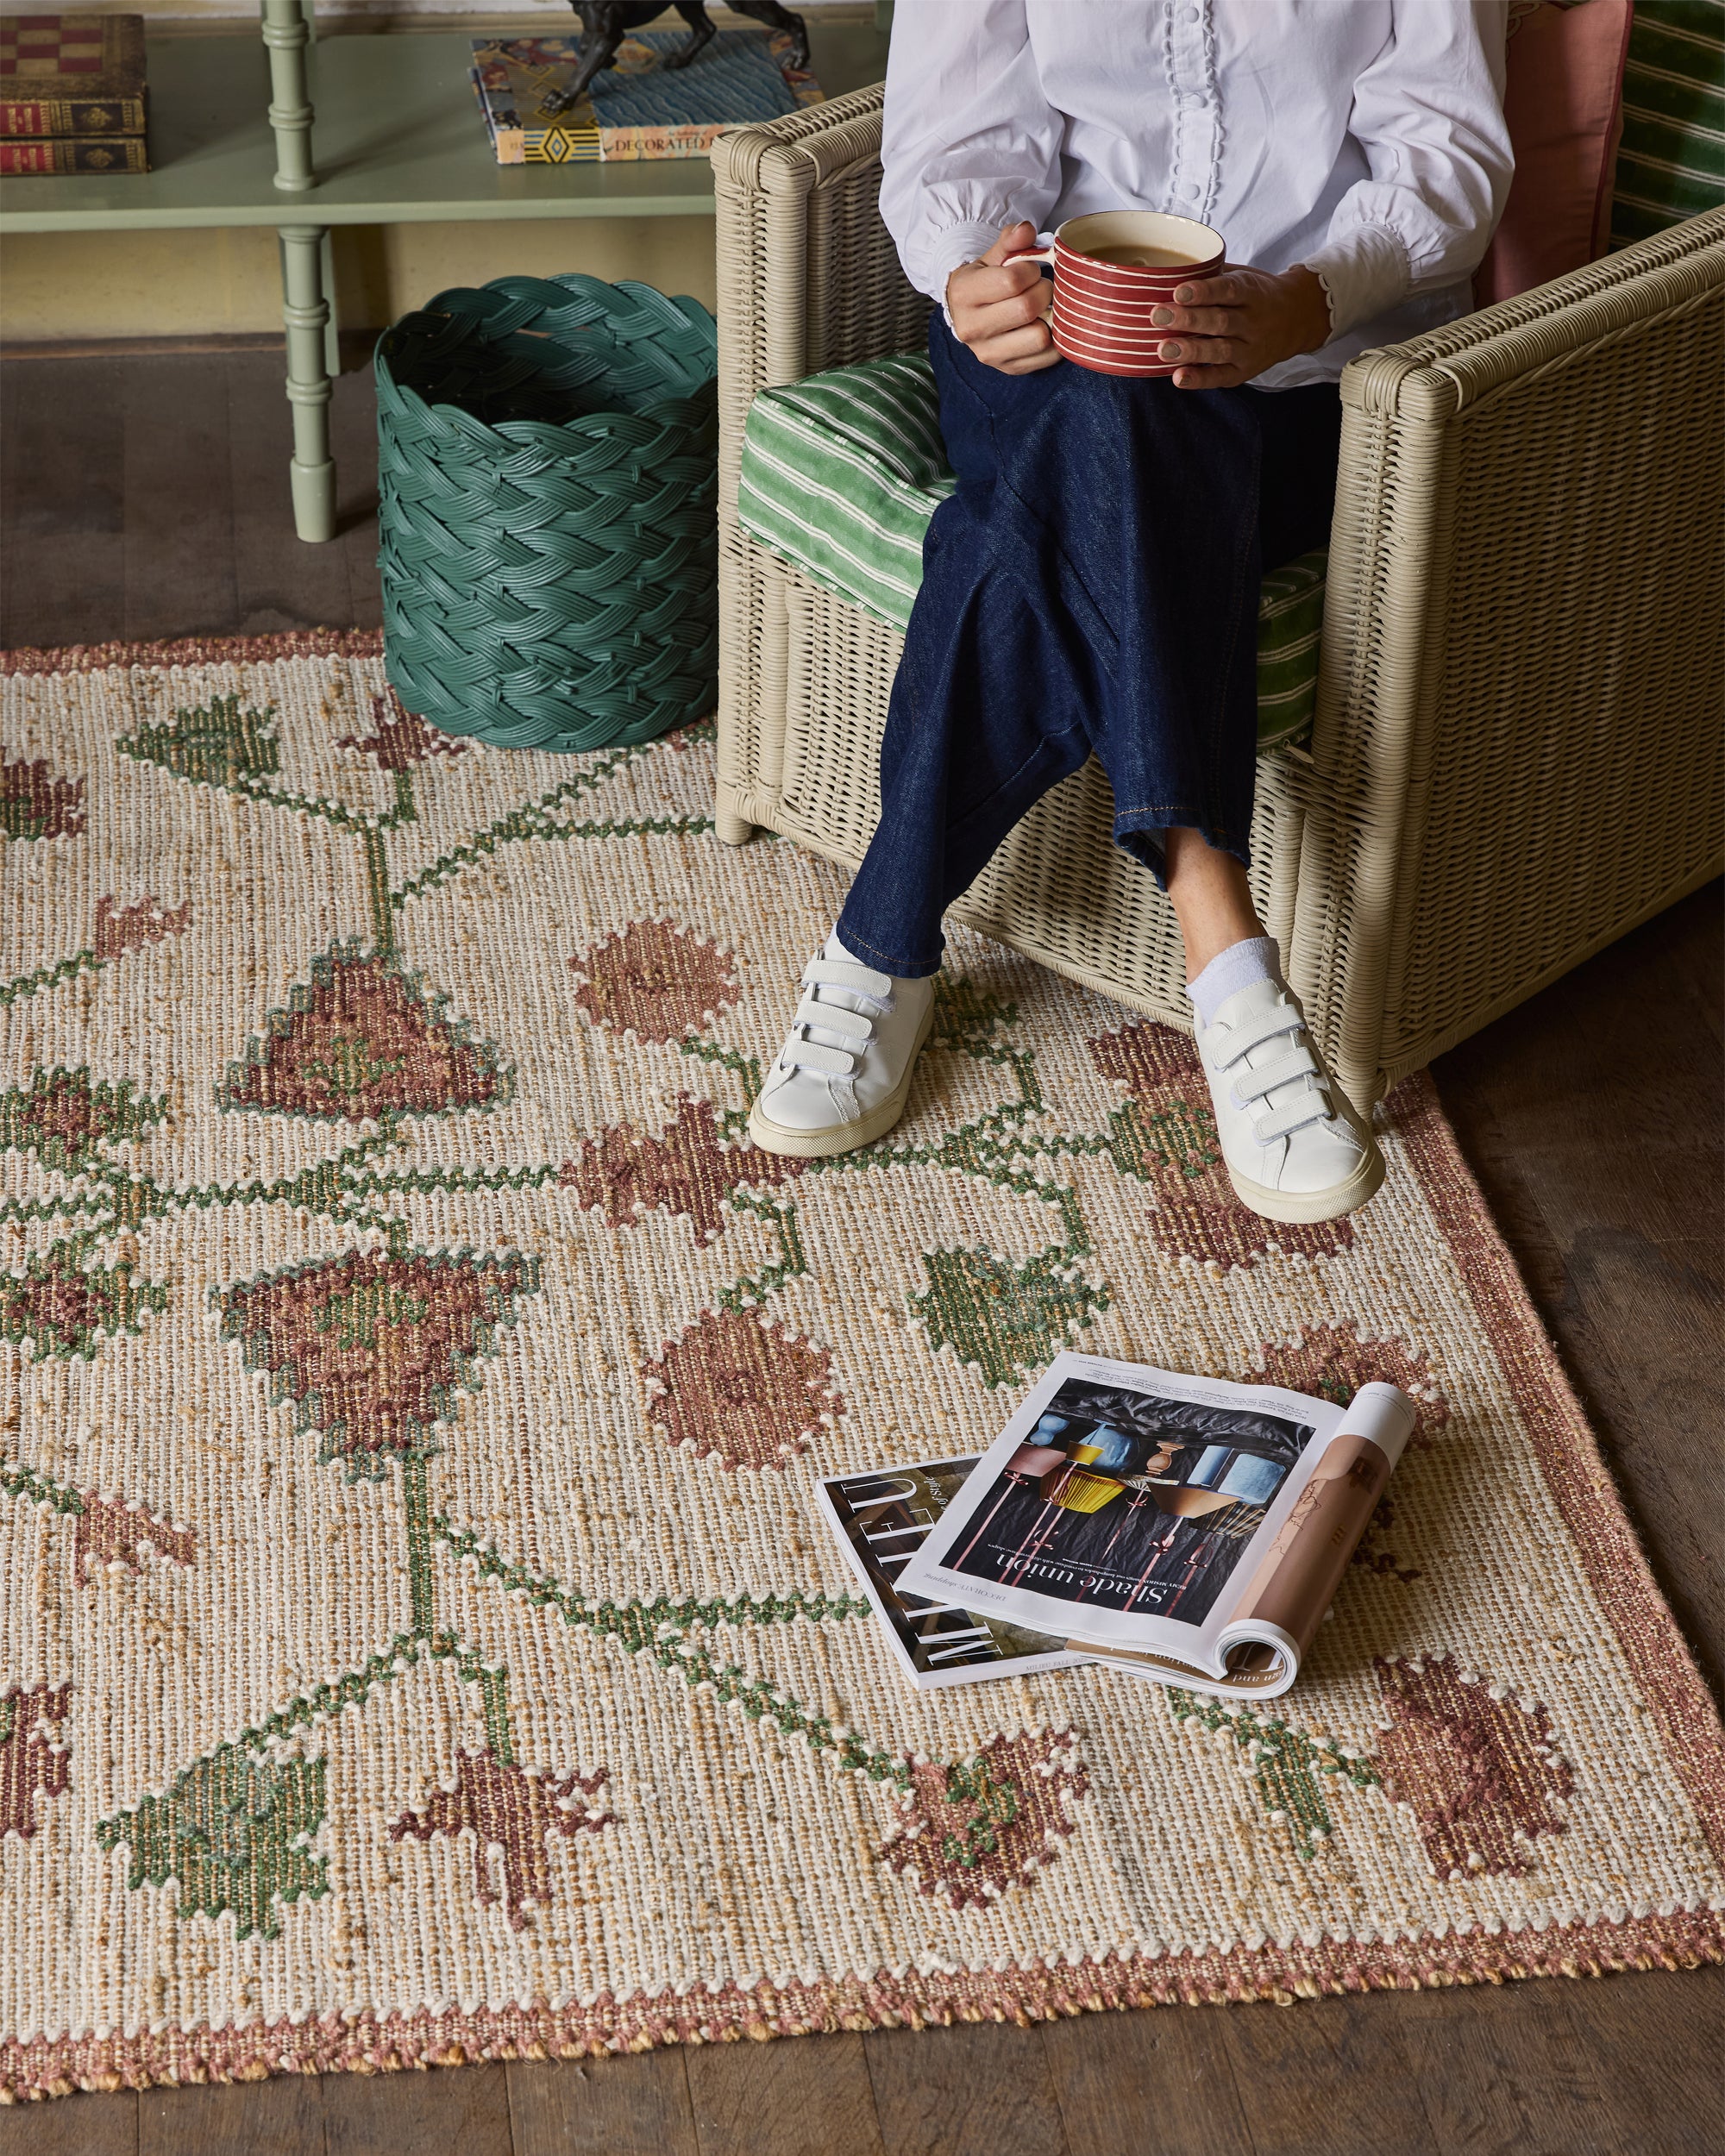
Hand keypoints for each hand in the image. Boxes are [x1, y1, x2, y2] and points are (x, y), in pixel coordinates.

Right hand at [945, 221, 1060, 374]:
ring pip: (1039, 336)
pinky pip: (1047, 357)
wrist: (968, 315)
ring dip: (1050, 318)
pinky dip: (1056, 339)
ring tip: (1043, 307)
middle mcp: (972, 329)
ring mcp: (989, 354)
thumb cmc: (985, 281)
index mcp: (964, 294)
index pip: (1012, 281)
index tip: (1030, 270)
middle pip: (1027, 308)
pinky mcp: (1008, 369)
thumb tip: (1026, 230)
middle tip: (1041, 287)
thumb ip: (1010, 240)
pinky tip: (1047, 325)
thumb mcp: (993, 256)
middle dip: (1043, 291)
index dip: (1031, 271)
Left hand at [1149, 265, 1331, 388]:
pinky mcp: (1244, 372)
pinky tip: (1178, 377)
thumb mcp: (1243, 276)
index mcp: (1251, 291)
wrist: (1295, 319)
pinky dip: (1200, 378)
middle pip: (1220, 321)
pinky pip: (1221, 377)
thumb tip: (1167, 272)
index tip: (1178, 291)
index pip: (1228, 290)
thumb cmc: (1255, 295)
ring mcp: (1250, 349)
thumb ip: (1212, 275)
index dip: (1203, 291)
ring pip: (1220, 350)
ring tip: (1163, 349)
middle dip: (1188, 319)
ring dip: (1191, 351)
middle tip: (1158, 316)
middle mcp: (1253, 321)